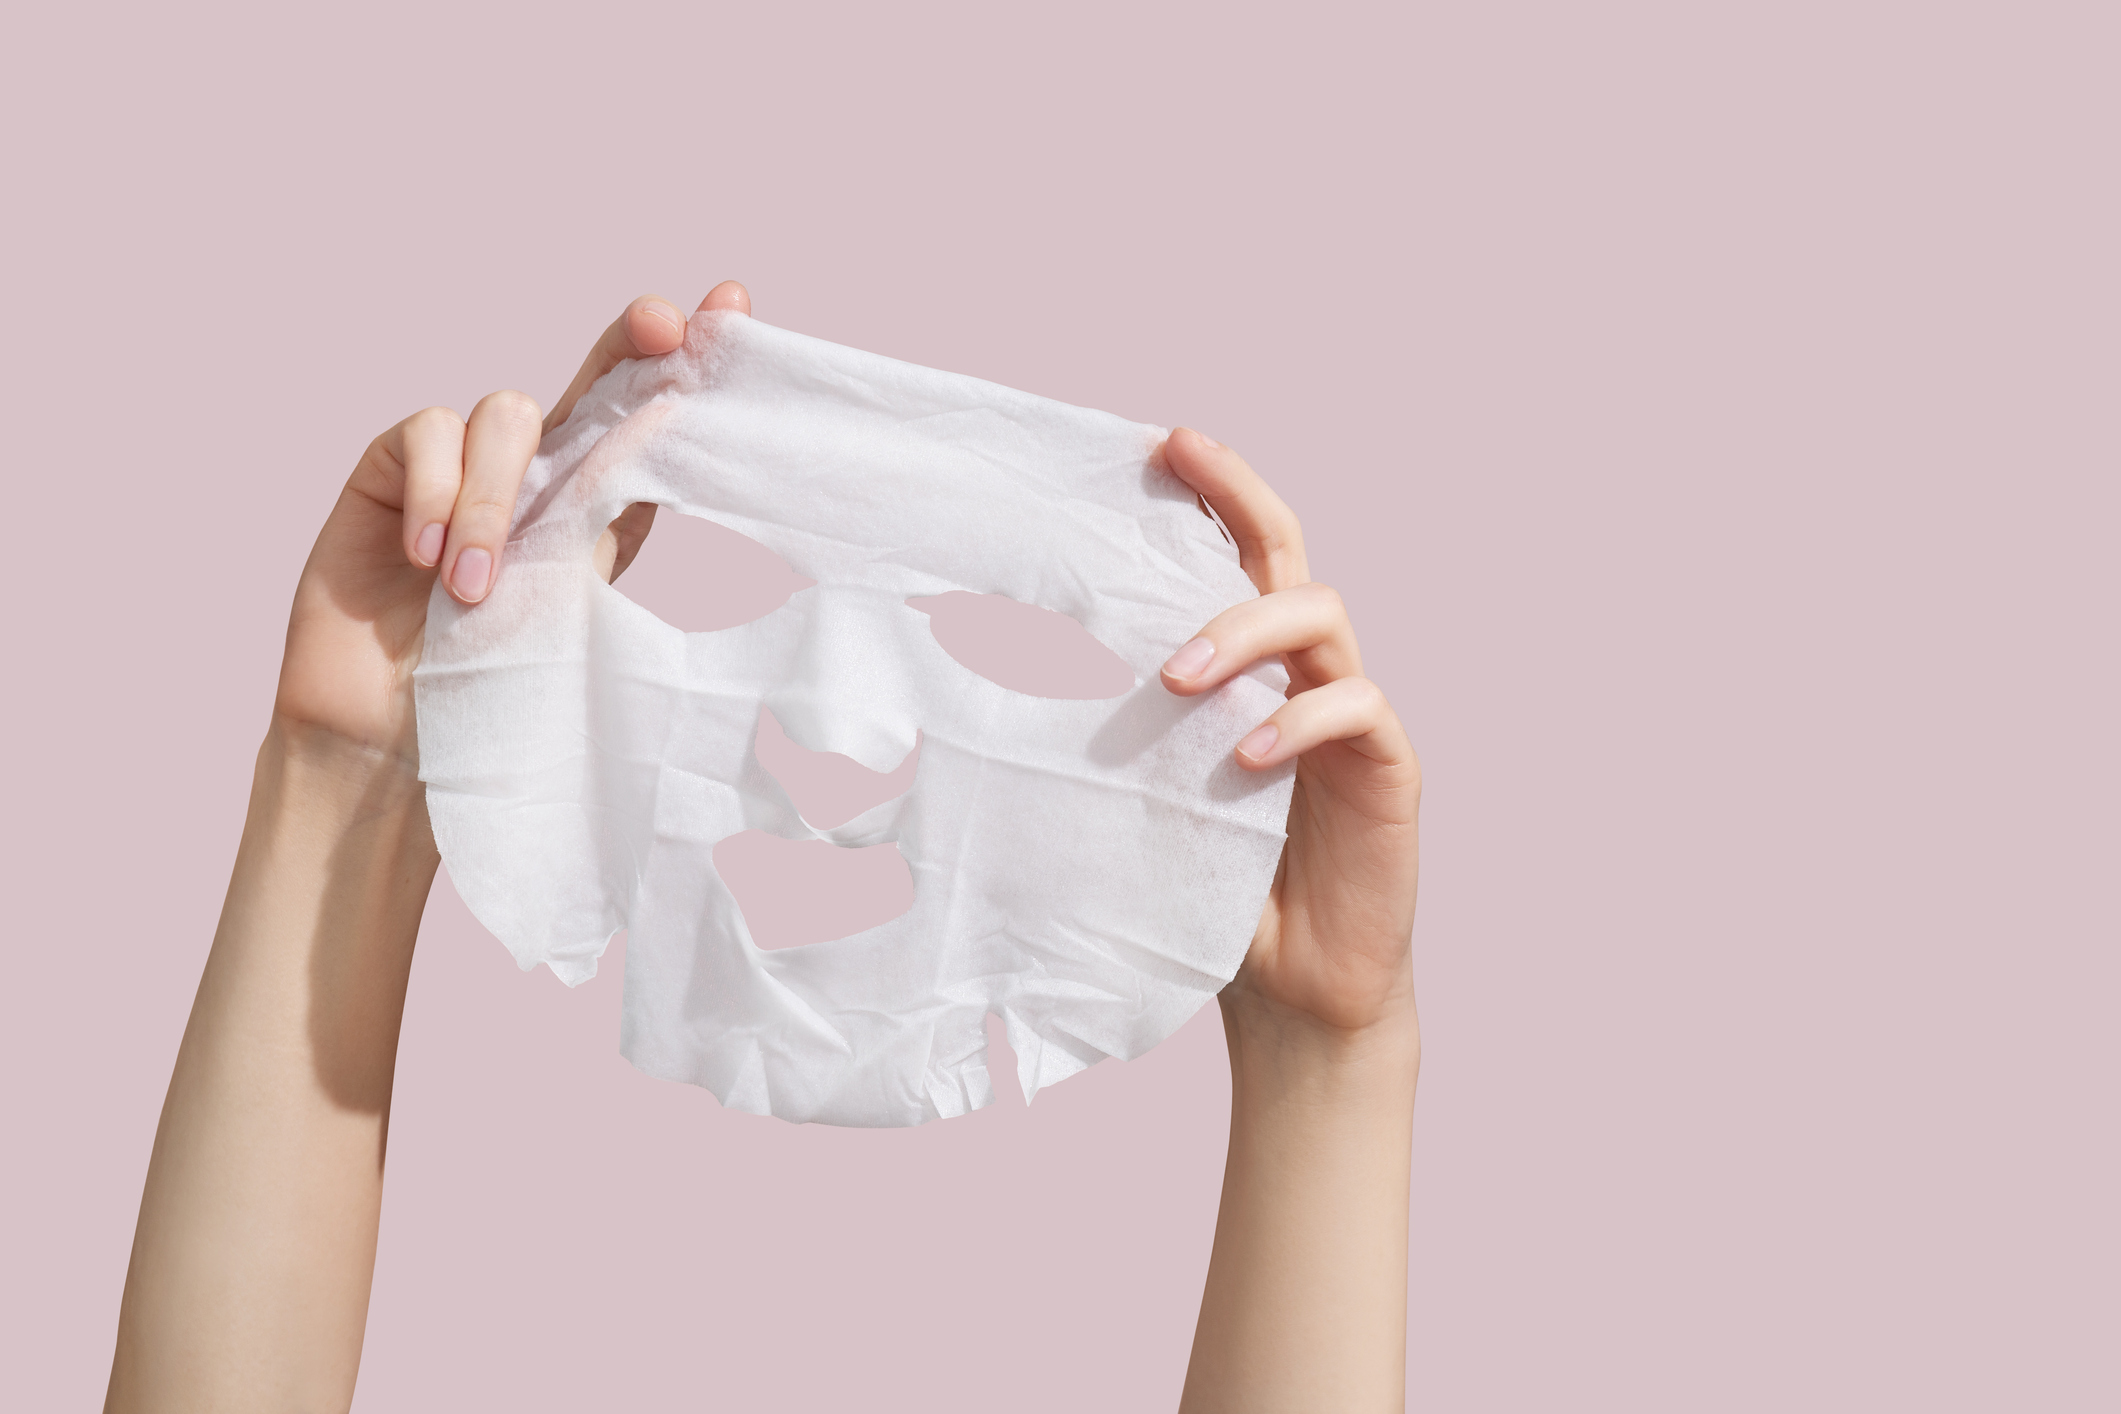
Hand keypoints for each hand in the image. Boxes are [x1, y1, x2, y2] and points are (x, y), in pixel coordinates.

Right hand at [271, 282, 753, 764]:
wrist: (390, 748)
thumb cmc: (493, 695)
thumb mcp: (574, 606)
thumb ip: (617, 519)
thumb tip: (678, 420)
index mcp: (593, 510)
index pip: (646, 423)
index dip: (687, 361)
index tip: (735, 302)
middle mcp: (532, 477)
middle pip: (589, 382)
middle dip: (630, 343)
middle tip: (664, 327)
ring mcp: (460, 470)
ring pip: (506, 413)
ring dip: (496, 499)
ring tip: (475, 590)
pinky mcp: (388, 474)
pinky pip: (426, 435)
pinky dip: (434, 493)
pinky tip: (423, 562)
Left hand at [1159, 429, 1420, 1037]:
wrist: (1293, 994)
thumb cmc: (1209, 895)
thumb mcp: (1144, 806)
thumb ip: (1109, 748)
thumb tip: (984, 707)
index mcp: (1251, 674)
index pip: (1238, 560)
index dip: (1214, 493)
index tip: (1161, 443)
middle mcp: (1306, 676)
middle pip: (1290, 554)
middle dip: (1241, 495)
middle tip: (1180, 460)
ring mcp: (1352, 719)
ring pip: (1323, 616)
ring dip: (1246, 628)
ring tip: (1177, 676)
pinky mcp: (1389, 770)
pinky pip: (1357, 710)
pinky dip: (1299, 720)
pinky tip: (1247, 758)